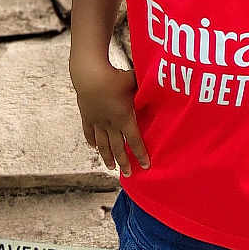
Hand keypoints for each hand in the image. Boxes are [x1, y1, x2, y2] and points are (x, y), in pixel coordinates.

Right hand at [73, 60, 150, 176]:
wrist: (90, 75)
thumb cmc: (115, 77)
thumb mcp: (134, 82)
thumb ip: (146, 87)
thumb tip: (161, 83)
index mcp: (124, 118)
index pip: (135, 140)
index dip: (140, 154)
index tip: (145, 166)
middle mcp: (110, 123)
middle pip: (117, 147)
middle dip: (124, 162)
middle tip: (128, 174)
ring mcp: (97, 121)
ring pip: (102, 144)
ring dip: (107, 157)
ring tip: (111, 167)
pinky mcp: (86, 115)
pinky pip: (89, 132)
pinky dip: (92, 141)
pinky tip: (94, 147)